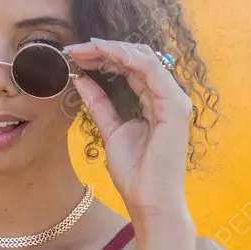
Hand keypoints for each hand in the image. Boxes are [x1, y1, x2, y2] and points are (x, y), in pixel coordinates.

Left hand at [63, 38, 192, 218]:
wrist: (149, 201)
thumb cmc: (135, 173)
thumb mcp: (111, 131)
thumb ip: (100, 104)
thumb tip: (81, 79)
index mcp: (155, 101)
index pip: (131, 67)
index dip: (103, 56)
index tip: (74, 55)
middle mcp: (168, 96)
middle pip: (138, 58)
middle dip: (104, 49)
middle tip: (75, 48)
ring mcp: (175, 100)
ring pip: (144, 58)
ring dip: (112, 49)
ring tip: (84, 48)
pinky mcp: (175, 107)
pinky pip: (152, 70)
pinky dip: (128, 58)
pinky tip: (105, 53)